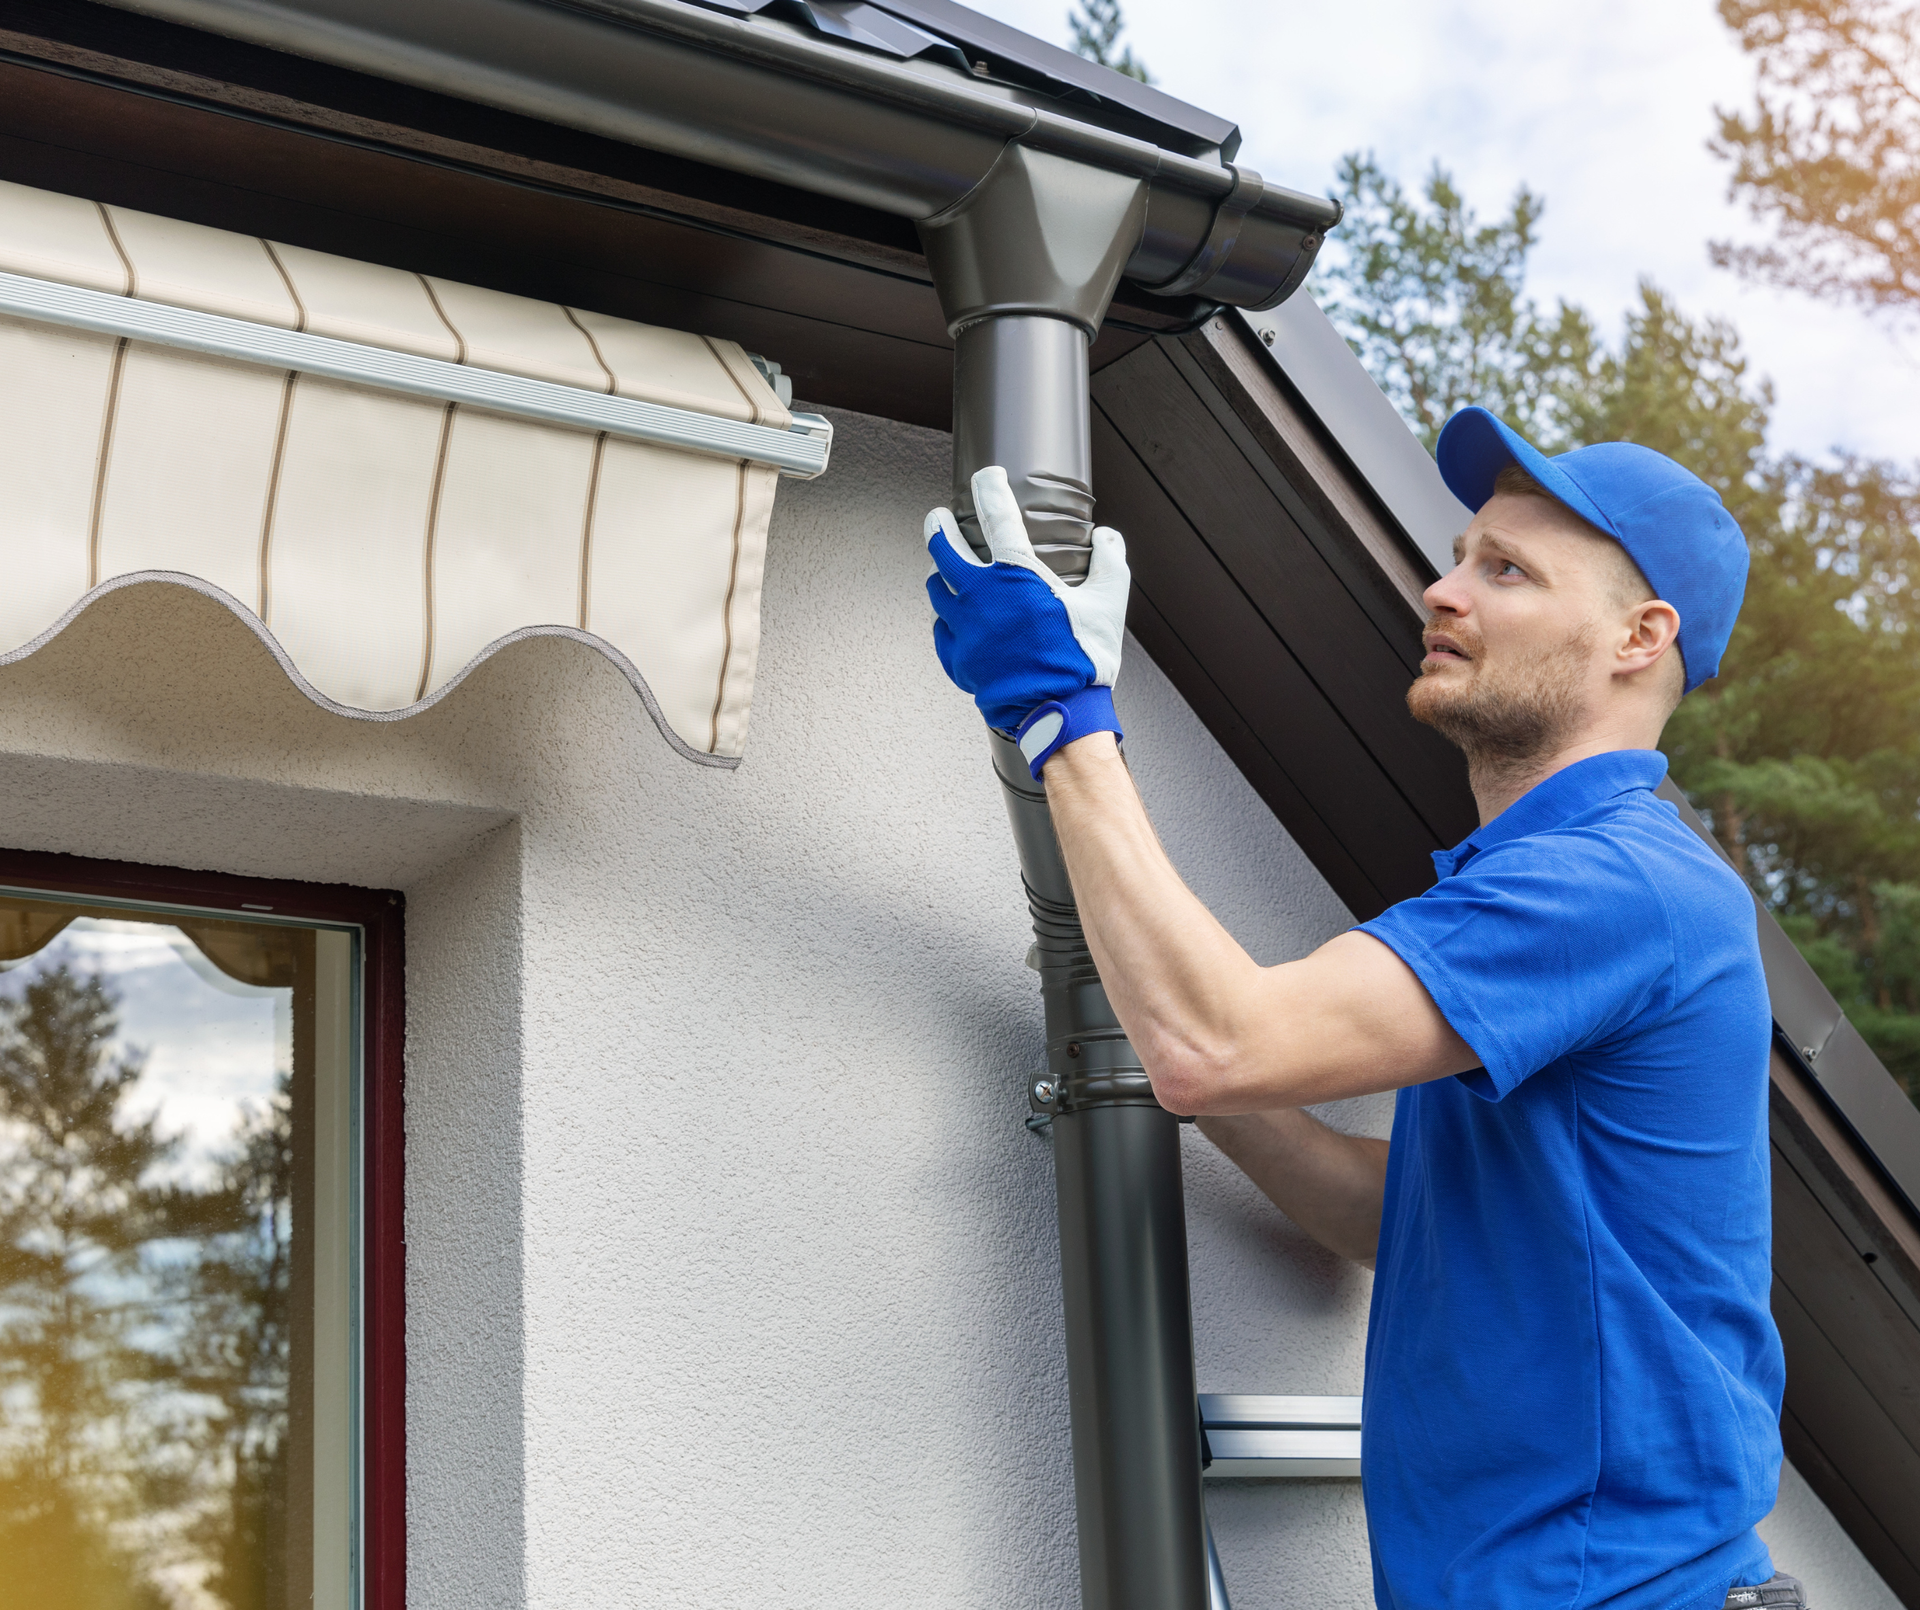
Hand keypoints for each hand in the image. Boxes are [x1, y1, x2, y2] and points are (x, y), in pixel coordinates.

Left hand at [924, 466, 1128, 769]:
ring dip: (940, 573)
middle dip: (938, 527)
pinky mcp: (958, 657)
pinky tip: (952, 619)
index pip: (995, 513)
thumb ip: (1109, 562)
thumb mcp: (1108, 604)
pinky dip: (945, 619)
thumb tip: (1107, 538)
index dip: (988, 487)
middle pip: (943, 548)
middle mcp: (981, 595)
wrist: (1056, 713)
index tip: (985, 476)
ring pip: (936, 589)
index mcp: (1016, 573)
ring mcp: (964, 627)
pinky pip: (940, 630)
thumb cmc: (1081, 659)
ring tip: (945, 569)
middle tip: (939, 518)